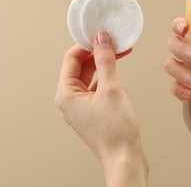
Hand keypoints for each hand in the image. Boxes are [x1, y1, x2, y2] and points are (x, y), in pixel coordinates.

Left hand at [55, 31, 147, 185]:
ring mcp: (81, 107)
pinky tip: (117, 71)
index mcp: (65, 94)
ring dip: (103, 64)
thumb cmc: (115, 130)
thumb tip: (101, 38)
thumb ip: (105, 60)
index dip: (87, 44)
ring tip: (119, 52)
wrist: (125, 157)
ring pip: (89, 76)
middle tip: (114, 41)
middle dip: (97, 52)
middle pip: (80, 66)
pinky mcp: (92, 111)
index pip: (71, 58)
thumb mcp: (111, 88)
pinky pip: (96, 87)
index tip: (102, 33)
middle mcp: (69, 100)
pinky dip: (106, 76)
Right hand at [164, 12, 190, 112]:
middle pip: (174, 44)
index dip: (178, 25)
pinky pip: (174, 88)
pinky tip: (190, 95)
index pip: (182, 27)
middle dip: (182, 50)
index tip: (185, 28)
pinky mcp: (186, 92)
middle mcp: (190, 54)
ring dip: (181, 73)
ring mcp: (186, 73)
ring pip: (171, 66)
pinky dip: (179, 90)